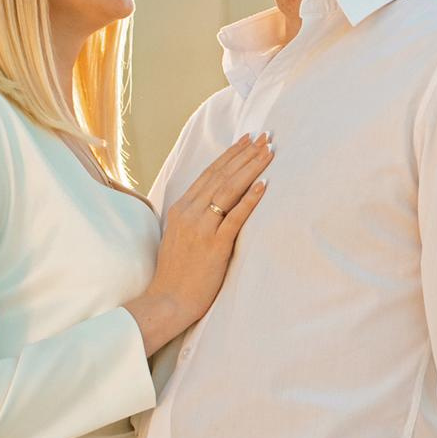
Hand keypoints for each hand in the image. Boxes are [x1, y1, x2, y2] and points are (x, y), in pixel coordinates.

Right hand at [126, 133, 273, 353]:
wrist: (168, 300)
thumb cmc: (176, 273)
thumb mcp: (178, 236)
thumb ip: (193, 217)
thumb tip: (211, 203)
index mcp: (181, 208)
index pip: (209, 174)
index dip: (230, 155)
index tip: (247, 140)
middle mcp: (189, 213)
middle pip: (221, 175)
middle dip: (245, 154)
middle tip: (265, 137)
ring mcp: (201, 228)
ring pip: (229, 190)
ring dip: (251, 168)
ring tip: (269, 152)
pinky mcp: (214, 245)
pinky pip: (235, 217)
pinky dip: (250, 199)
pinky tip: (264, 184)